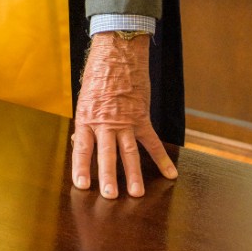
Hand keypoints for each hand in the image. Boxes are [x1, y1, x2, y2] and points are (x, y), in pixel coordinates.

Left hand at [71, 32, 177, 198]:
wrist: (117, 54)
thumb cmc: (98, 75)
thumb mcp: (85, 99)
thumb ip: (86, 123)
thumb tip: (81, 143)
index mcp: (87, 117)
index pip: (83, 148)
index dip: (81, 167)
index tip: (82, 185)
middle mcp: (105, 122)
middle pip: (106, 154)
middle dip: (108, 177)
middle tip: (110, 196)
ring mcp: (124, 120)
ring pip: (129, 152)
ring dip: (132, 174)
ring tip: (135, 194)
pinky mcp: (141, 117)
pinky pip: (152, 141)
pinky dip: (162, 158)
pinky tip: (170, 173)